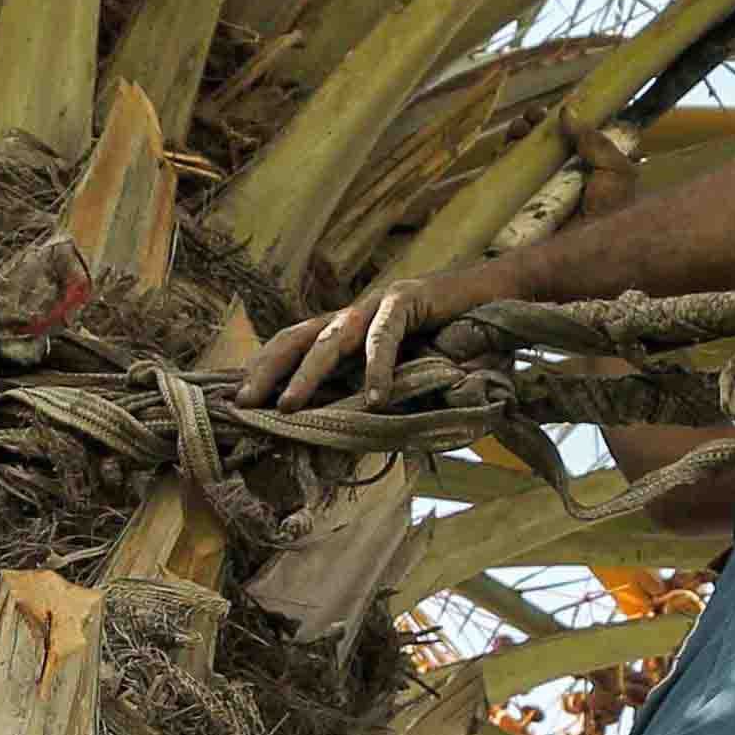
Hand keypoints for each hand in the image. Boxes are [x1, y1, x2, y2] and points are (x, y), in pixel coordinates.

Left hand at [239, 274, 489, 409]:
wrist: (498, 295)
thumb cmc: (454, 340)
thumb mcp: (411, 375)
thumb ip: (386, 398)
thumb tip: (360, 439)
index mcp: (346, 331)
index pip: (292, 346)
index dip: (263, 370)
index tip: (237, 402)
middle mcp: (353, 315)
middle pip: (294, 337)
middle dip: (265, 371)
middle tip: (243, 404)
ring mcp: (377, 304)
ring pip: (330, 338)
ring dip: (307, 374)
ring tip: (289, 406)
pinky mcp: (408, 298)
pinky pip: (384, 336)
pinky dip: (378, 368)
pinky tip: (375, 398)